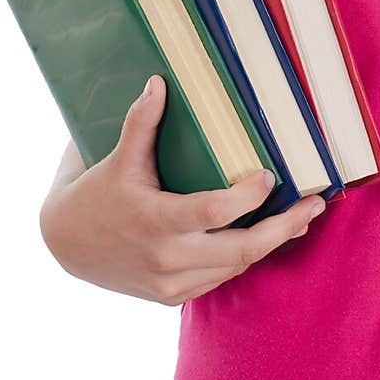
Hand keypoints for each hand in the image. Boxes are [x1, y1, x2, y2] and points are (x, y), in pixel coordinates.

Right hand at [39, 74, 326, 303]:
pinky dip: (244, 258)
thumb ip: (141, 122)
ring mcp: (170, 284)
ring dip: (271, 244)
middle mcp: (165, 260)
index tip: (271, 176)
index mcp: (154, 221)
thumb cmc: (97, 194)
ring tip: (301, 218)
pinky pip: (219, 279)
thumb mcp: (117, 159)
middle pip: (240, 250)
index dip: (247, 197)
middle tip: (314, 206)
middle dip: (283, 228)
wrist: (65, 245)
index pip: (213, 212)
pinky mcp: (170, 298)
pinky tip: (266, 238)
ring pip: (235, 267)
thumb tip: (159, 81)